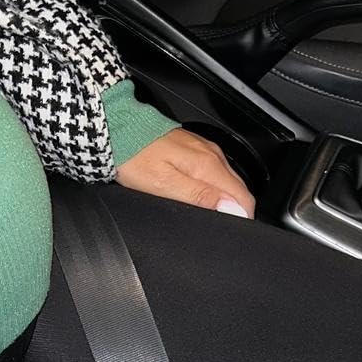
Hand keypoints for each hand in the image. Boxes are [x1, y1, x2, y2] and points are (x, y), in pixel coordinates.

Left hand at [116, 129, 255, 217]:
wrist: (118, 132)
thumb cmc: (135, 159)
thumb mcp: (165, 185)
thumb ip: (201, 197)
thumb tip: (231, 209)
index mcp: (207, 166)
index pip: (243, 198)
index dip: (241, 218)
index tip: (230, 230)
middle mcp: (211, 155)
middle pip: (239, 190)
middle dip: (236, 210)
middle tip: (217, 225)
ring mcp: (204, 150)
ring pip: (228, 181)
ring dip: (225, 199)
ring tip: (209, 213)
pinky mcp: (195, 149)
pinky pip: (215, 172)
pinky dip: (214, 187)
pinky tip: (199, 195)